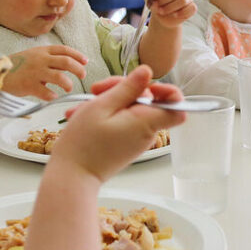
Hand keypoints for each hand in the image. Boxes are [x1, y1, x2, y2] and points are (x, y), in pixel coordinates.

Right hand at [3, 46, 88, 100]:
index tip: (85, 61)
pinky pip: (46, 92)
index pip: (64, 50)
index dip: (77, 55)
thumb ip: (49, 60)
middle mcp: (40, 60)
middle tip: (83, 75)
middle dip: (78, 69)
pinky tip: (53, 97)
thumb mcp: (33, 57)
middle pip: (66, 62)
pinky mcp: (28, 85)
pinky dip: (52, 96)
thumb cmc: (15, 67)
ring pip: (59, 77)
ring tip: (69, 88)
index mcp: (41, 51)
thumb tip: (69, 65)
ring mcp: (34, 72)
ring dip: (68, 83)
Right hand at [55, 65, 185, 180]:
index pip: (177, 105)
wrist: (73, 176)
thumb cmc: (83, 144)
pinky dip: (105, 115)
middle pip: (146, 100)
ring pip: (130, 109)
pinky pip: (122, 121)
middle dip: (122, 90)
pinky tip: (83, 116)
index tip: (144, 85)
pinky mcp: (126, 143)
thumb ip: (127, 88)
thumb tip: (147, 73)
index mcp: (145, 122)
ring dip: (108, 102)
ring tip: (83, 108)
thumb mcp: (102, 107)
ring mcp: (136, 139)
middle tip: (97, 90)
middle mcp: (146, 132)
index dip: (166, 90)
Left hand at [147, 0, 195, 28]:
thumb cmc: (157, 5)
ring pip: (183, 0)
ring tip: (162, 11)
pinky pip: (191, 8)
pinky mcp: (192, 7)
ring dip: (170, 8)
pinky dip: (181, 13)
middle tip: (157, 6)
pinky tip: (174, 15)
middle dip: (164, 0)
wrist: (163, 17)